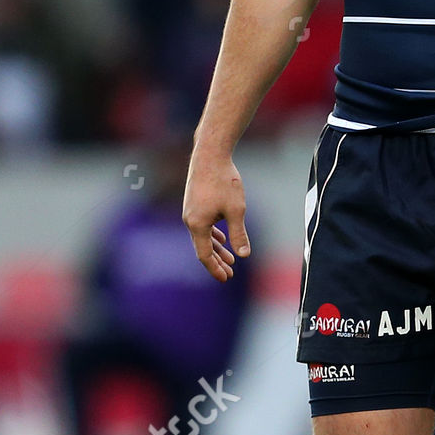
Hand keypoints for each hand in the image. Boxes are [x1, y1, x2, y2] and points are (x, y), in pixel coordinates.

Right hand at [183, 147, 250, 281]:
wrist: (210, 155)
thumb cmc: (224, 181)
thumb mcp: (236, 210)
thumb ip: (239, 234)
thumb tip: (244, 254)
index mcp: (197, 225)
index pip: (204, 255)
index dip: (215, 268)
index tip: (226, 278)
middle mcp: (189, 220)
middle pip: (202, 248)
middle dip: (216, 262)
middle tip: (230, 273)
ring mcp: (190, 211)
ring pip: (202, 236)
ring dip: (216, 248)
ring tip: (229, 258)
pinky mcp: (194, 203)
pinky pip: (202, 225)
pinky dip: (212, 235)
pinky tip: (222, 238)